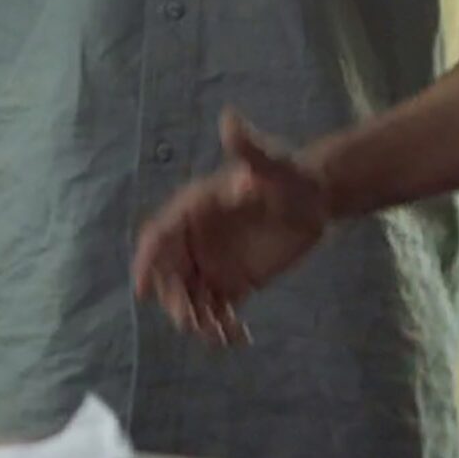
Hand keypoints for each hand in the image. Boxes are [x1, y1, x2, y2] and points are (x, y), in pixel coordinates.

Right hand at [130, 110, 329, 346]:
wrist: (316, 198)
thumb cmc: (289, 175)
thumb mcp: (271, 162)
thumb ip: (249, 148)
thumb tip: (230, 119)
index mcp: (194, 208)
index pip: (161, 235)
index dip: (148, 262)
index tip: (142, 289)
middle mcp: (196, 238)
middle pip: (171, 275)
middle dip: (175, 300)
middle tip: (194, 321)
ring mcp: (211, 263)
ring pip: (191, 298)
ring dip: (198, 320)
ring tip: (220, 335)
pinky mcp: (232, 282)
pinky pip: (216, 310)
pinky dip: (222, 327)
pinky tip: (239, 338)